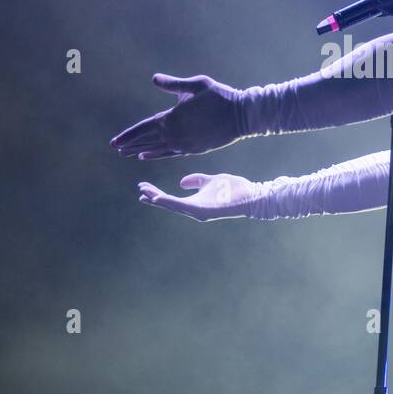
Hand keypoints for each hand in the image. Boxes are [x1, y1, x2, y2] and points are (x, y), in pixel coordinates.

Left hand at [111, 73, 241, 159]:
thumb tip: (154, 79)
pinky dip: (156, 155)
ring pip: (157, 149)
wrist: (242, 116)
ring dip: (141, 151)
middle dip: (130, 144)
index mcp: (174, 118)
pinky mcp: (194, 149)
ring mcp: (185, 144)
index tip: (113, 142)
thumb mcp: (197, 85)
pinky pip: (169, 154)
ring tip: (127, 154)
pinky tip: (146, 156)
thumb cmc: (220, 96)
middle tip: (115, 148)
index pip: (144, 128)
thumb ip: (174, 85)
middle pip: (147, 141)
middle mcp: (176, 134)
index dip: (128, 135)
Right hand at [136, 173, 261, 221]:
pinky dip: (171, 203)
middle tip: (140, 189)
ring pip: (173, 206)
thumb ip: (197, 180)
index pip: (171, 198)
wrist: (252, 195)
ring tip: (145, 194)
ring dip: (158, 200)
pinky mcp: (204, 212)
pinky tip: (160, 198)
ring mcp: (199, 212)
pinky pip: (183, 207)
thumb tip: (181, 183)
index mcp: (195, 203)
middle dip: (153, 197)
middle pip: (168, 204)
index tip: (143, 186)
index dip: (156, 193)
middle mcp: (194, 210)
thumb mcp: (211, 180)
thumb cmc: (234, 189)